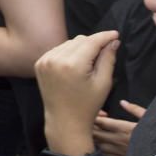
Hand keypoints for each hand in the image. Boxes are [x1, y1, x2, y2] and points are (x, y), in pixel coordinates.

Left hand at [35, 31, 119, 153]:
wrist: (64, 121)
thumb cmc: (87, 105)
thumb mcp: (103, 83)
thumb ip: (108, 59)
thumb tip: (113, 41)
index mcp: (72, 65)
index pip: (91, 42)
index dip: (104, 36)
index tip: (115, 34)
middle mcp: (55, 59)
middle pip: (79, 40)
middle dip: (93, 43)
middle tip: (105, 51)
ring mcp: (44, 61)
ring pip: (68, 43)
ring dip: (80, 47)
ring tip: (90, 60)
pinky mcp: (39, 64)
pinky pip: (58, 50)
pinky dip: (68, 53)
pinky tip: (75, 63)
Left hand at [92, 100, 145, 155]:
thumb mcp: (150, 118)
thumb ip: (135, 110)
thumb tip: (123, 102)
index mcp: (124, 128)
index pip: (102, 122)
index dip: (95, 117)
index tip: (96, 114)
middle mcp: (118, 140)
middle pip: (95, 133)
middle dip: (89, 127)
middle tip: (88, 122)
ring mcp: (118, 152)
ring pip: (97, 145)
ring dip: (93, 139)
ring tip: (91, 134)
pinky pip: (104, 155)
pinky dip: (99, 149)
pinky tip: (100, 146)